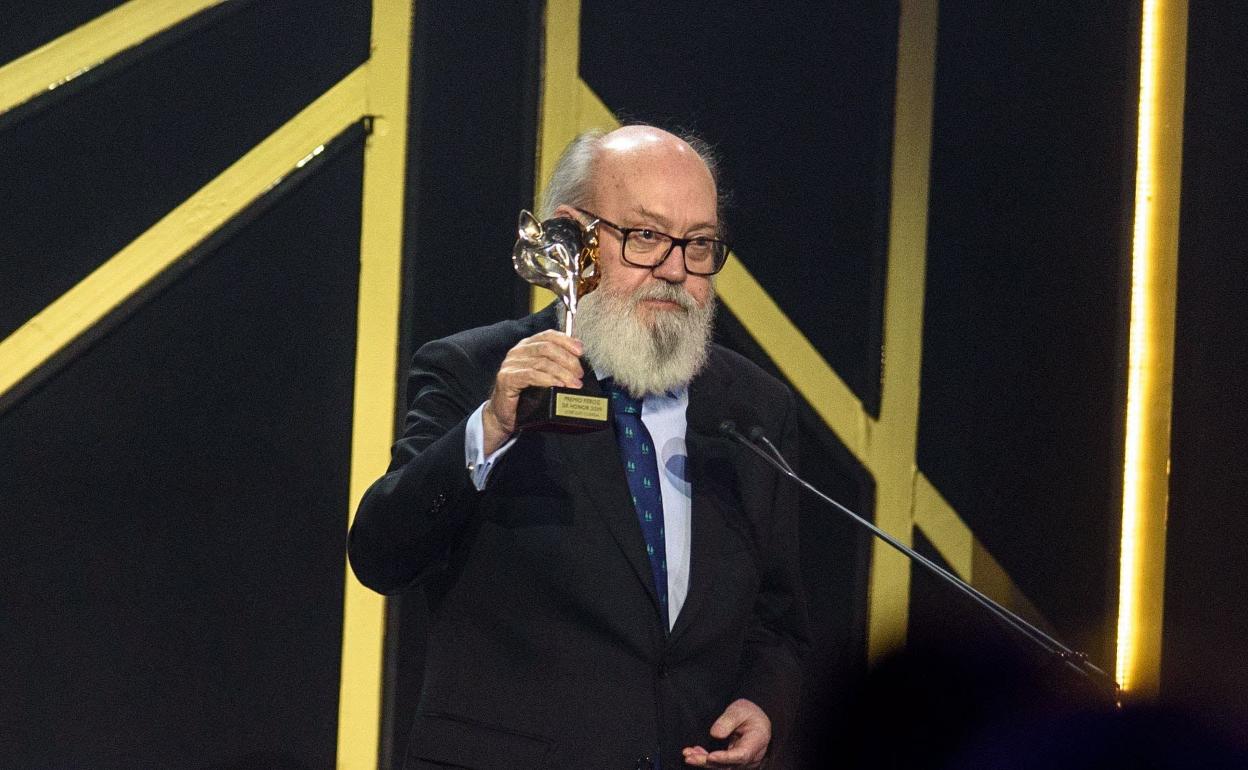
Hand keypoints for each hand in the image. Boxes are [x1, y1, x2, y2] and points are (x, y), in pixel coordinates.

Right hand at [482, 330, 582, 452]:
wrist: (504, 415)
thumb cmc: (526, 396)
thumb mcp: (544, 376)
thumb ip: (557, 365)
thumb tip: (579, 364)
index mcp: (527, 346)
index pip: (549, 335)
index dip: (567, 341)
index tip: (581, 351)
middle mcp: (518, 351)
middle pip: (547, 348)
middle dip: (568, 360)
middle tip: (579, 375)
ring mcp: (511, 364)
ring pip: (542, 362)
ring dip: (562, 373)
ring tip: (574, 384)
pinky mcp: (507, 378)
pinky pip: (531, 375)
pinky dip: (548, 380)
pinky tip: (559, 385)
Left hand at [682, 699, 770, 767]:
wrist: (756, 720)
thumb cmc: (750, 714)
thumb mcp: (740, 710)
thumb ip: (728, 720)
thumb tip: (715, 734)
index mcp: (756, 742)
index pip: (741, 755)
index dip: (725, 758)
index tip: (710, 756)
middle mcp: (750, 757)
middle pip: (728, 765)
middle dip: (707, 762)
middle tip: (690, 757)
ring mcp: (741, 762)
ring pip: (722, 767)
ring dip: (703, 762)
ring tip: (687, 754)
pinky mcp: (732, 762)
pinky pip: (719, 764)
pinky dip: (706, 759)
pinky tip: (693, 753)